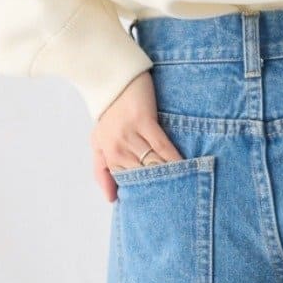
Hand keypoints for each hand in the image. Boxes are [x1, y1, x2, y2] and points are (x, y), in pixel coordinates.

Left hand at [90, 69, 184, 201]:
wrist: (111, 78)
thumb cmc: (107, 112)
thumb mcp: (98, 142)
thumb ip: (102, 171)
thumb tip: (111, 199)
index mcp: (108, 155)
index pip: (128, 182)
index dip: (144, 193)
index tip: (158, 204)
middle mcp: (117, 147)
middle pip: (142, 175)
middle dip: (158, 187)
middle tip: (175, 199)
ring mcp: (130, 134)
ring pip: (153, 162)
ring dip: (169, 175)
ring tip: (184, 186)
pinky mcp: (144, 120)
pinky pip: (161, 145)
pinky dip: (173, 157)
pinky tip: (184, 166)